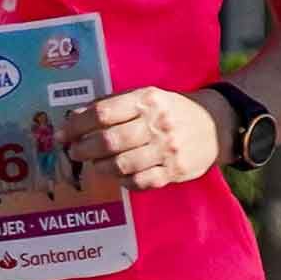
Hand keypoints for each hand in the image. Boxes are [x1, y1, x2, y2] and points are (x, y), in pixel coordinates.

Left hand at [83, 86, 222, 192]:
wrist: (218, 124)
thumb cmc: (172, 109)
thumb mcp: (146, 97)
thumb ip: (112, 105)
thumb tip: (74, 117)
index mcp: (147, 100)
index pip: (102, 113)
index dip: (76, 125)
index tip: (61, 135)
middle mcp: (158, 124)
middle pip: (109, 140)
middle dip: (83, 149)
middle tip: (74, 152)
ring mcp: (169, 150)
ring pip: (122, 164)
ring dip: (100, 167)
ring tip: (94, 165)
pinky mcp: (177, 171)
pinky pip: (142, 182)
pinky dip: (124, 182)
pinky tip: (119, 176)